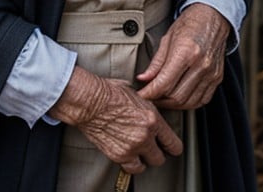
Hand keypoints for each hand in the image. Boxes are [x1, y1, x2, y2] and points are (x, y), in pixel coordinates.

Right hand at [48, 66, 182, 174]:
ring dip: (143, 159)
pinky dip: (131, 164)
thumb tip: (148, 108)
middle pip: (161, 157)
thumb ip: (145, 106)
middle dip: (156, 152)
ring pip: (147, 165)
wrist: (89, 101)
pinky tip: (128, 156)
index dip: (171, 145)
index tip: (167, 146)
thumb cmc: (107, 92)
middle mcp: (145, 135)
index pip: (173, 143)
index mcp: (152, 118)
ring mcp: (132, 147)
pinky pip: (132, 169)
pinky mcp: (119, 155)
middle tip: (150, 147)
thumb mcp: (134, 93)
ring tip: (138, 152)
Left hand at [136, 3, 229, 109]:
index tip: (141, 95)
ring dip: (172, 104)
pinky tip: (177, 97)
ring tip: (160, 98)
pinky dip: (187, 103)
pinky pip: (201, 100)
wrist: (213, 17)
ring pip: (188, 102)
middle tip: (148, 96)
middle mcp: (201, 65)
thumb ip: (156, 62)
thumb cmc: (189, 24)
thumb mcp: (167, 38)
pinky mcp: (217, 79)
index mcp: (187, 52)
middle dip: (158, 100)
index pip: (164, 83)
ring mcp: (211, 74)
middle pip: (176, 96)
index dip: (149, 93)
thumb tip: (143, 79)